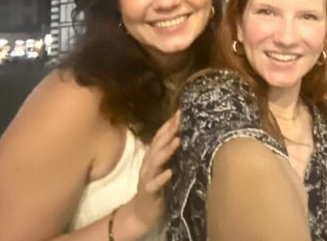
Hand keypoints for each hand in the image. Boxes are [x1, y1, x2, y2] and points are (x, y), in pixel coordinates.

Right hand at [129, 110, 180, 233]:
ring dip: (166, 151)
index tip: (181, 112)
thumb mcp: (163, 168)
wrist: (141, 214)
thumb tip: (185, 136)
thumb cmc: (157, 188)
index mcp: (152, 157)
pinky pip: (154, 184)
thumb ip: (170, 154)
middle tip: (180, 119)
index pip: (160, 137)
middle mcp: (148, 164)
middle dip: (168, 132)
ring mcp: (147, 178)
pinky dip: (161, 178)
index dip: (169, 124)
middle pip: (157, 145)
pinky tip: (170, 172)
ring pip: (155, 162)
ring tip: (177, 140)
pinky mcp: (148, 193)